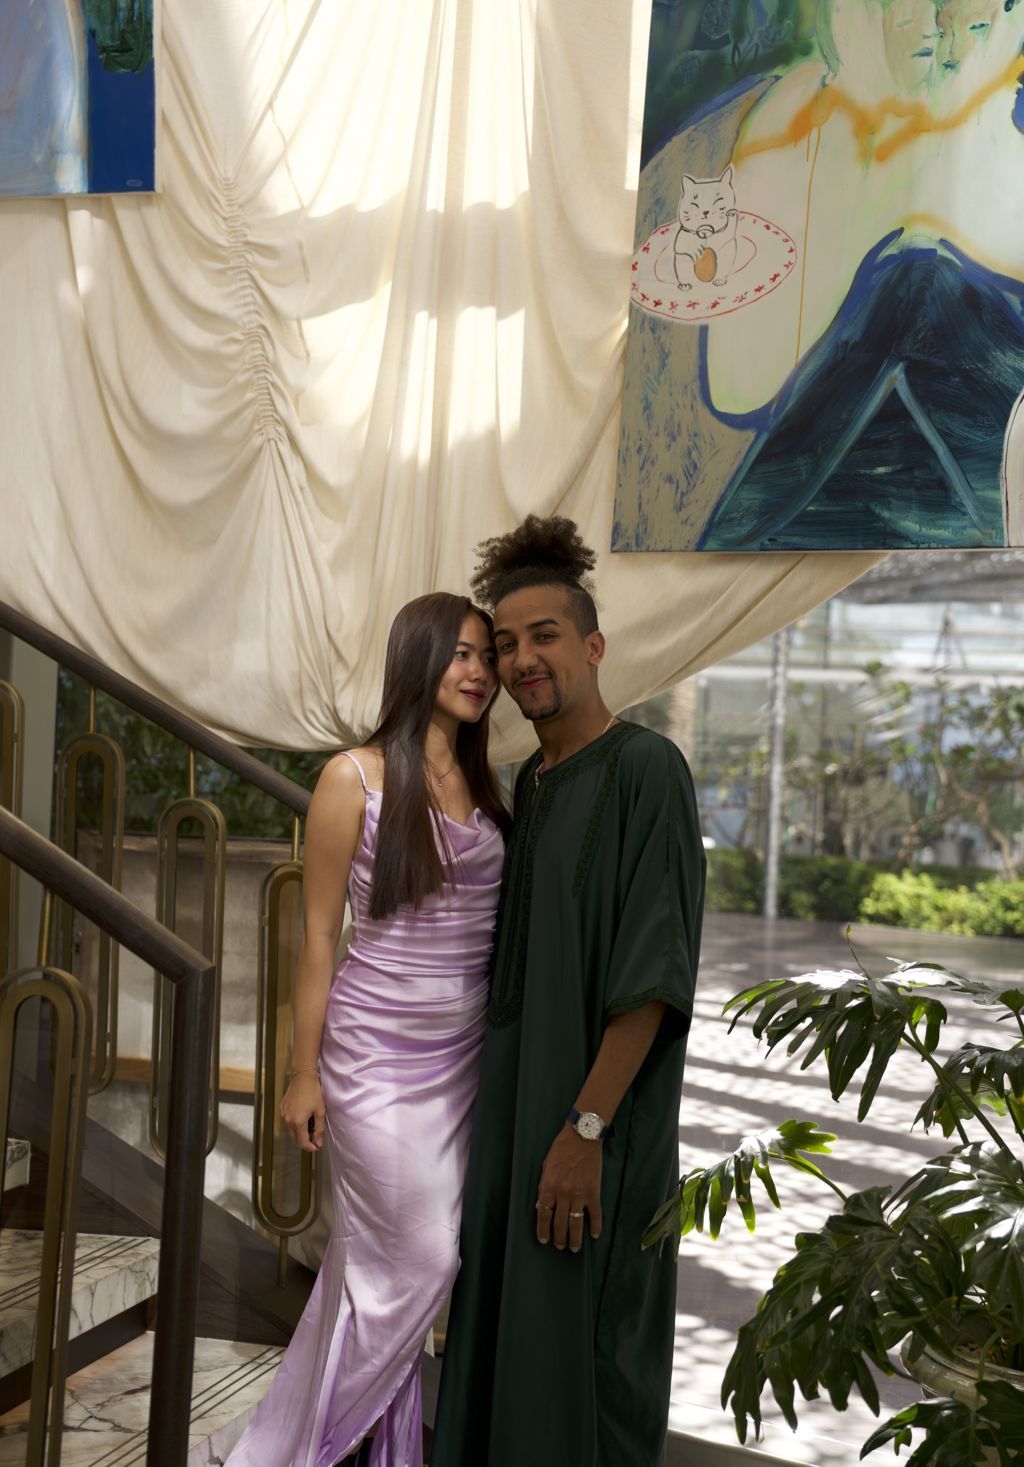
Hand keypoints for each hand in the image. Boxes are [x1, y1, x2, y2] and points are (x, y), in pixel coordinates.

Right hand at [280, 1072, 324, 1152]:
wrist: (303, 1077)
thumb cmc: (313, 1092)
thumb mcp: (320, 1111)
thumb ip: (319, 1129)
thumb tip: (318, 1143)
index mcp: (297, 1122)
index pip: (302, 1142)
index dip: (310, 1147)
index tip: (316, 1147)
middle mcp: (287, 1120)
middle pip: (295, 1139)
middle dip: (305, 1140)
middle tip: (315, 1136)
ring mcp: (283, 1114)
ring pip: (291, 1130)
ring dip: (299, 1132)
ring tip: (310, 1123)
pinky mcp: (282, 1108)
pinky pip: (287, 1121)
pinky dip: (294, 1123)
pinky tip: (303, 1116)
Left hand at [535, 1124, 602, 1253]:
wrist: (582, 1137)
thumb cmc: (561, 1149)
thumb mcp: (546, 1166)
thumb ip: (544, 1186)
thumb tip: (542, 1205)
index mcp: (549, 1186)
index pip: (543, 1214)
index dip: (543, 1229)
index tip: (544, 1240)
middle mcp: (563, 1194)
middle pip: (560, 1223)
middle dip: (559, 1238)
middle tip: (560, 1247)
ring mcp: (580, 1195)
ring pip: (576, 1223)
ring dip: (575, 1238)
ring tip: (574, 1248)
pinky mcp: (594, 1192)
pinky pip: (595, 1214)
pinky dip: (595, 1226)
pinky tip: (594, 1234)